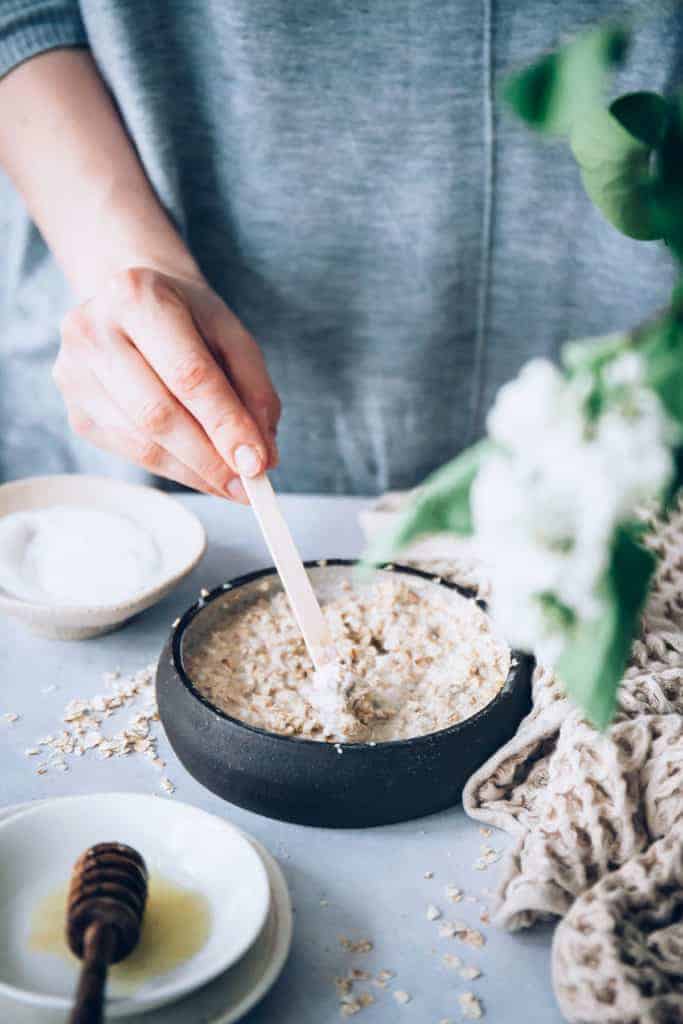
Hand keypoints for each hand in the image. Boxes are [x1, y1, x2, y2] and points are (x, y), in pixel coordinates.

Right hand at [54, 267, 280, 501]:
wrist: (130, 303)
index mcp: (136, 296)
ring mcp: (75, 375)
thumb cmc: (185, 317)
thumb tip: (262, 455)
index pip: (188, 374)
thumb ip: (254, 390)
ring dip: (194, 471)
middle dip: (210, 458)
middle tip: (249, 485)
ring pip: (142, 442)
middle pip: (158, 414)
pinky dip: (173, 469)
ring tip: (232, 482)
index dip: (225, 424)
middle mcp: (92, 332)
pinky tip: (200, 471)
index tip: (257, 463)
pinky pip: (130, 453)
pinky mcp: (75, 411)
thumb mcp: (230, 334)